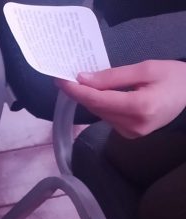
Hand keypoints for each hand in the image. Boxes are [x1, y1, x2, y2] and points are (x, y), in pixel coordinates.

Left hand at [57, 60, 185, 137]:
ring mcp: (131, 133)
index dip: (77, 91)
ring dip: (92, 99)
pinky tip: (105, 95)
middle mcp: (133, 125)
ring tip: (87, 84)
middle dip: (82, 93)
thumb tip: (83, 79)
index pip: (98, 100)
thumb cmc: (174, 78)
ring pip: (101, 114)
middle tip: (69, 78)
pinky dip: (103, 106)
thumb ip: (113, 76)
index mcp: (139, 107)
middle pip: (97, 108)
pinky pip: (109, 118)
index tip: (60, 81)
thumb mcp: (145, 69)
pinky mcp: (130, 135)